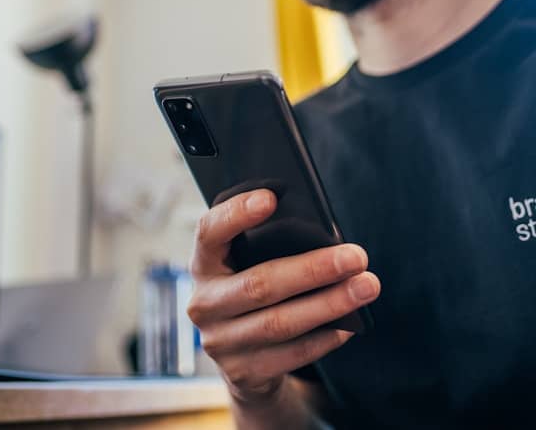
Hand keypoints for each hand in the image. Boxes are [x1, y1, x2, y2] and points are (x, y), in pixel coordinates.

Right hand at [187, 189, 380, 404]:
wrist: (237, 356)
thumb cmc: (252, 289)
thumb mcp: (245, 265)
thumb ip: (267, 247)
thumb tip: (325, 236)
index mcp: (203, 264)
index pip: (209, 232)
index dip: (236, 214)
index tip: (270, 198)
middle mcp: (203, 303)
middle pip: (259, 284)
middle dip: (312, 269)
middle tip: (356, 256)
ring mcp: (220, 341)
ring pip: (280, 322)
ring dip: (329, 304)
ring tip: (366, 286)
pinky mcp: (242, 371)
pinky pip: (292, 353)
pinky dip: (325, 337)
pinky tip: (349, 324)